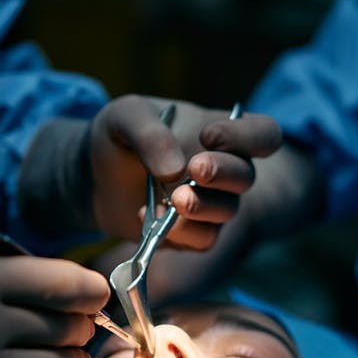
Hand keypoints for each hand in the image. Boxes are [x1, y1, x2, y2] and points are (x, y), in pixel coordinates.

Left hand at [92, 137, 324, 306]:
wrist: (92, 176)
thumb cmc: (118, 138)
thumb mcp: (124, 117)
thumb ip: (149, 133)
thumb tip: (175, 170)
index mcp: (222, 133)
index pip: (264, 134)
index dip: (248, 136)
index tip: (209, 135)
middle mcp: (224, 171)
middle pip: (246, 177)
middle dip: (223, 173)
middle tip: (196, 169)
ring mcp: (210, 205)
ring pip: (226, 212)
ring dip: (203, 206)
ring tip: (174, 200)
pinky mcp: (190, 234)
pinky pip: (202, 240)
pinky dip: (178, 231)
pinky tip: (145, 217)